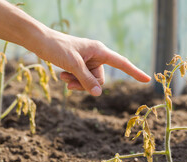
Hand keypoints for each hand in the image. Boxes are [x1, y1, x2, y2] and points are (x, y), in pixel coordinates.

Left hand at [36, 30, 150, 95]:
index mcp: (100, 51)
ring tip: (63, 77)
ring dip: (77, 83)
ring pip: (90, 82)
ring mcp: (88, 61)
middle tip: (70, 82)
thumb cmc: (56, 47)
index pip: (122, 63)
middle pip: (100, 80)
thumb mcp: (72, 65)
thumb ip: (86, 80)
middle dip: (86, 84)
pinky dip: (73, 80)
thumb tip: (98, 94)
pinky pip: (83, 79)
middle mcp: (96, 56)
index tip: (147, 79)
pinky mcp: (80, 65)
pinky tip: (62, 74)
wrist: (39, 41)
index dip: (135, 72)